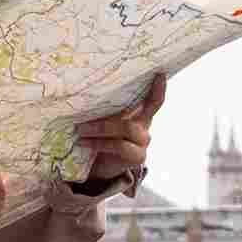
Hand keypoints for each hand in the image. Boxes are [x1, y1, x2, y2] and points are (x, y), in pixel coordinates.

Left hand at [71, 72, 165, 186]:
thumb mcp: (103, 121)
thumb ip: (103, 110)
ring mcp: (142, 142)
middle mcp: (144, 127)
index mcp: (140, 115)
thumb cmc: (100, 138)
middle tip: (83, 111)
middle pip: (137, 111)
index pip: (154, 101)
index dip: (159, 88)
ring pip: (127, 127)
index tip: (159, 74)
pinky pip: (119, 145)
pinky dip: (100, 143)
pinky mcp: (137, 157)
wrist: (99, 168)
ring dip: (101, 128)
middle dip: (112, 109)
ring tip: (81, 130)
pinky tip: (85, 143)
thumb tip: (84, 95)